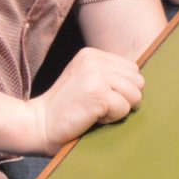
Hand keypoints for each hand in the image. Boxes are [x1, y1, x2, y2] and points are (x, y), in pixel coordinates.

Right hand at [26, 46, 146, 151]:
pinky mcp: (98, 93)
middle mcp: (95, 60)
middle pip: (138, 81)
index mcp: (92, 54)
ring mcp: (97, 75)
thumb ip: (108, 75)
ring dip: (118, 109)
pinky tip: (91, 117)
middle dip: (124, 99)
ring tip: (93, 111)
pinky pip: (124, 109)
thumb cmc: (64, 110)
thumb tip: (141, 83)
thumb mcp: (86, 80)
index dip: (121, 89)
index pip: (132, 69)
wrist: (37, 125)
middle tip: (96, 106)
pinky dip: (111, 118)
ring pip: (135, 95)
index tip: (97, 97)